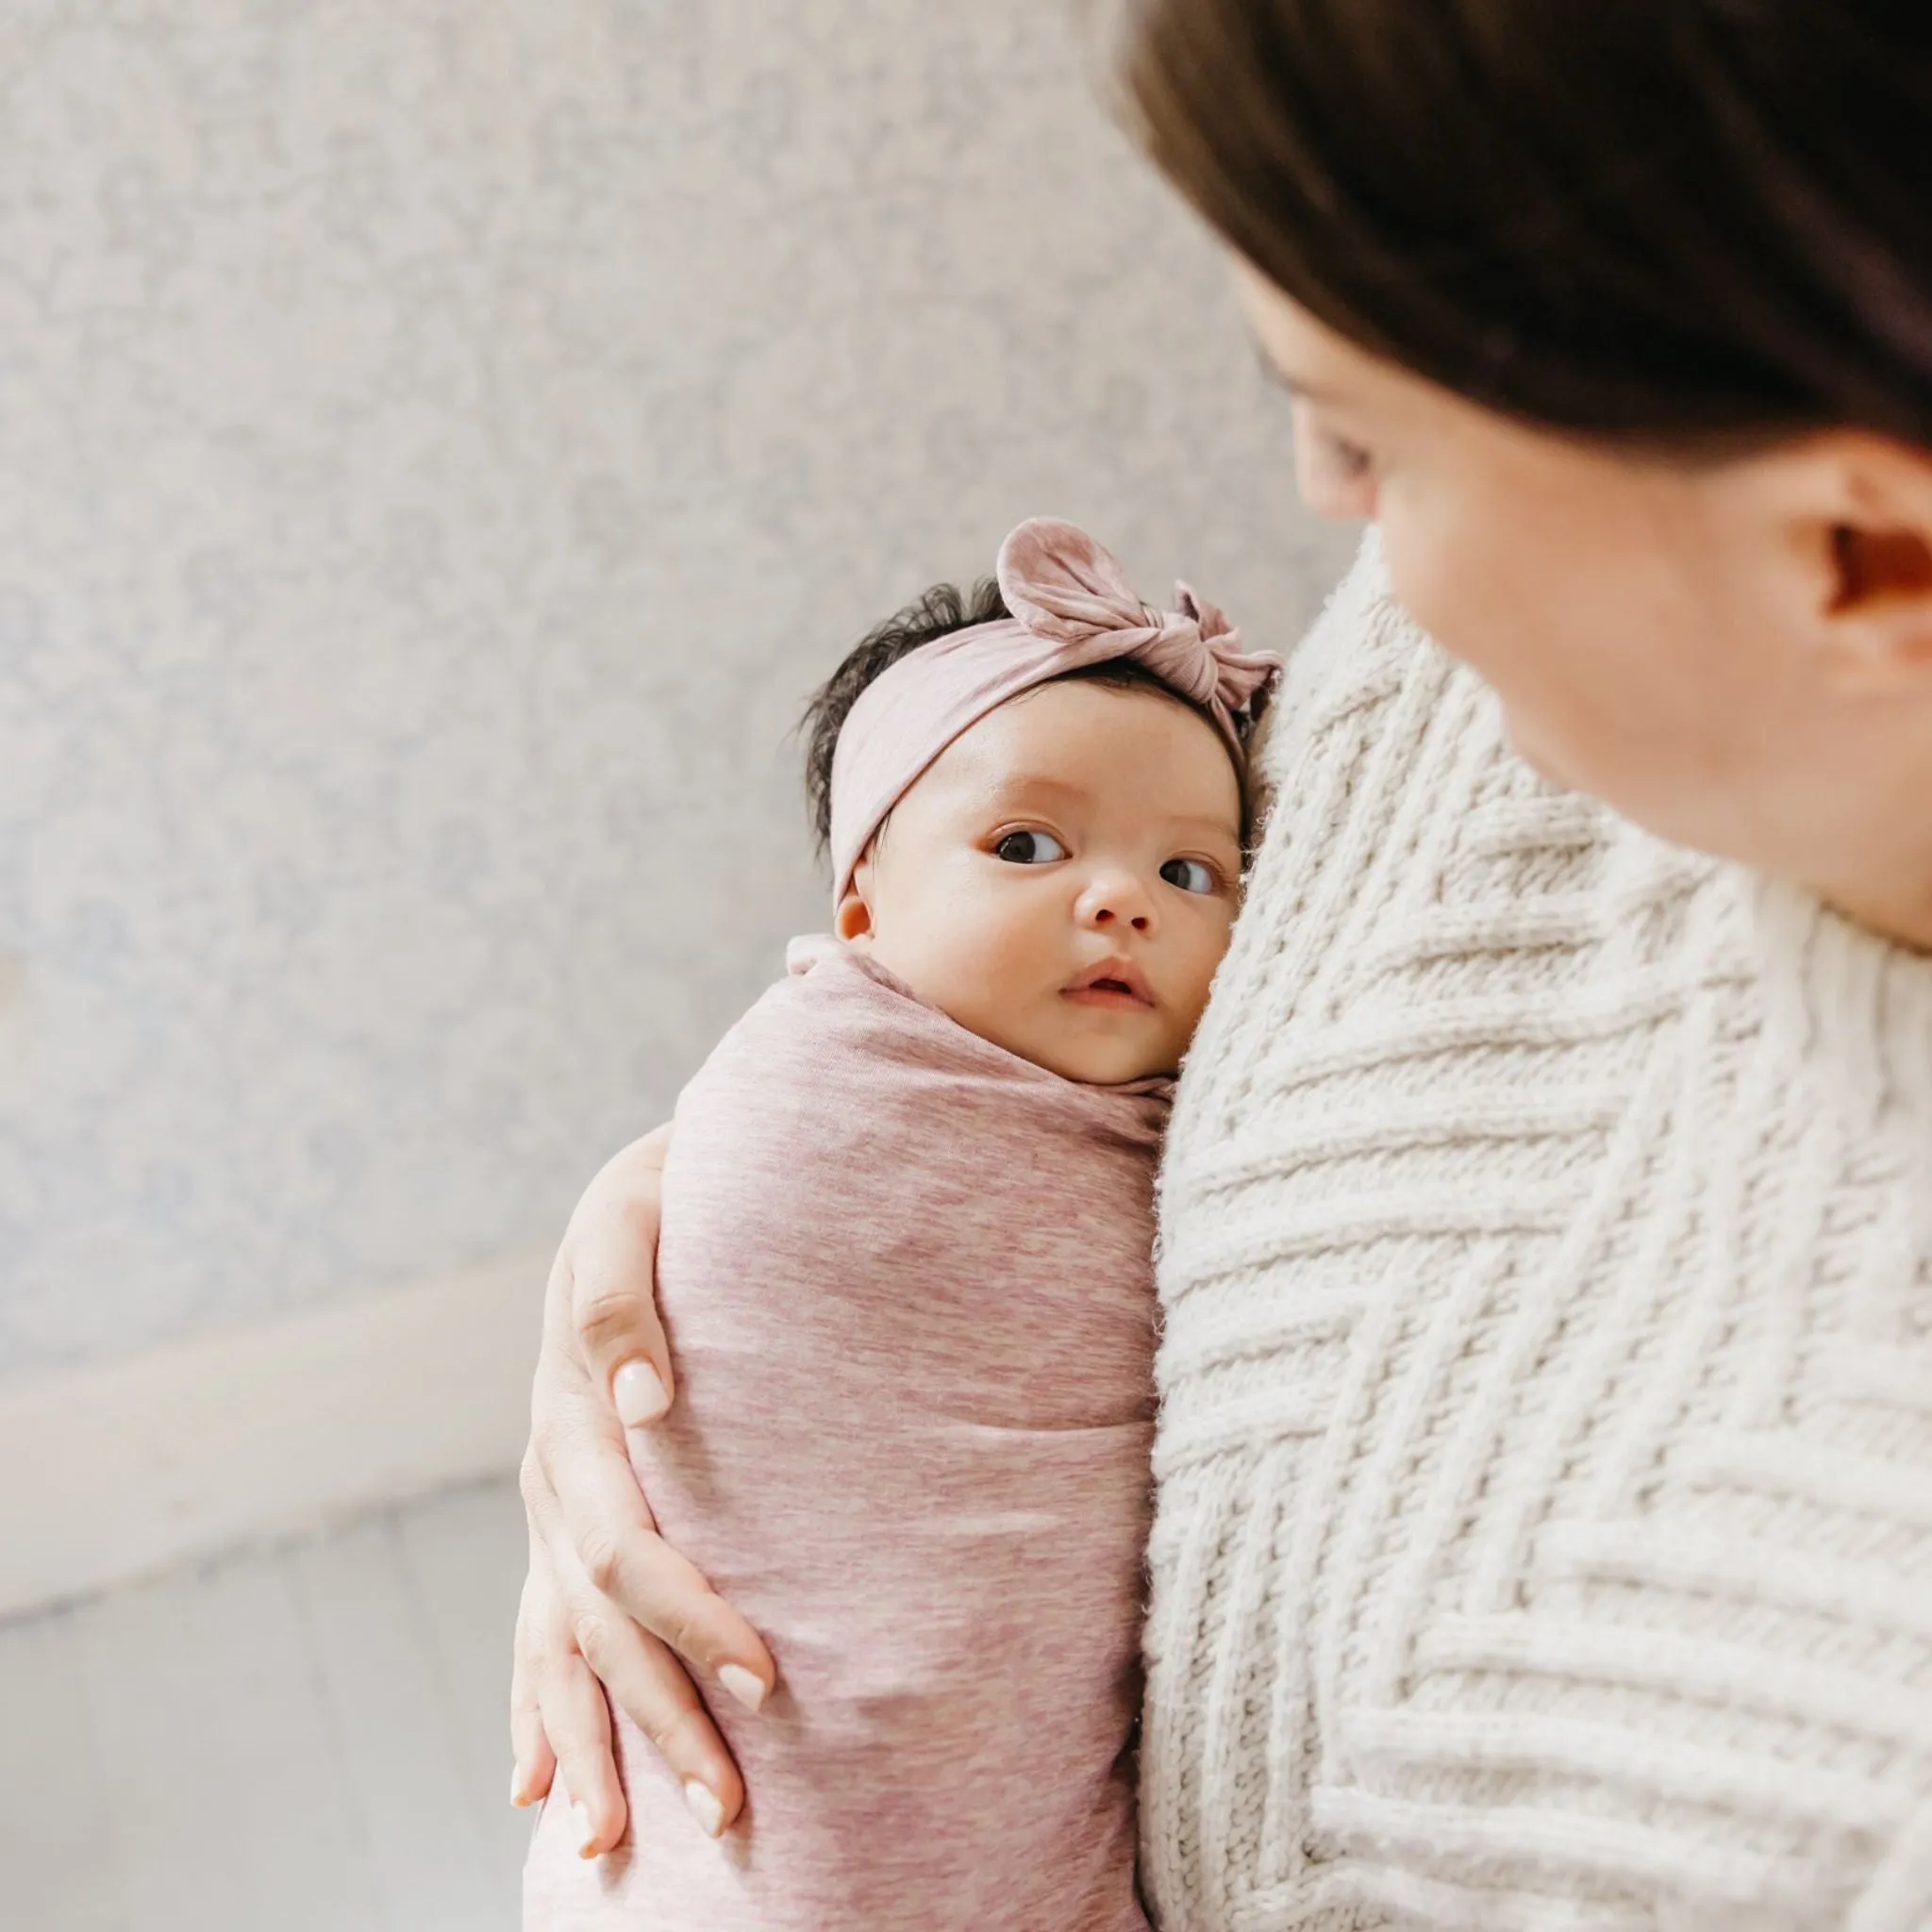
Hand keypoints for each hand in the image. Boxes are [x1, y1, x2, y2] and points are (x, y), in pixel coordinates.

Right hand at [509, 1125, 775, 1852]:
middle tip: (728, 1807)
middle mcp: (552, 1476)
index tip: (764, 1681)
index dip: (691, 1620)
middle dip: (657, 1718)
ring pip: (559, 1645)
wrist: (645, 1186)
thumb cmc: (666, 1198)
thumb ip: (629, 1294)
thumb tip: (642, 1399)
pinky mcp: (559, 1512)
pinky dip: (535, 1710)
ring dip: (592, 1744)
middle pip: (597, 1624)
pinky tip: (534, 1785)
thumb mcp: (635, 1212)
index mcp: (573, 1417)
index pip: (629, 1549)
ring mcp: (548, 1503)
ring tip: (612, 1842)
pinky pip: (533, 1628)